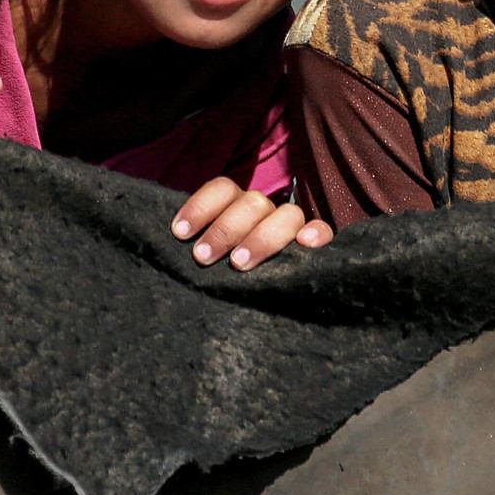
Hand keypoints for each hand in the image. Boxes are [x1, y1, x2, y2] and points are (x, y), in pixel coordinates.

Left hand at [170, 176, 332, 270]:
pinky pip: (323, 229)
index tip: (179, 233)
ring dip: (262, 238)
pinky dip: (316, 233)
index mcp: (236, 205)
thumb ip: (196, 244)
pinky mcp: (315, 243)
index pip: (223, 189)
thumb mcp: (204, 255)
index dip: (201, 206)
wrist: (255, 305)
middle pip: (252, 203)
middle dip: (225, 229)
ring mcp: (290, 225)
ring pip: (286, 214)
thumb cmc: (219, 273)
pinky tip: (306, 243)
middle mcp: (264, 211)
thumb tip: (171, 242)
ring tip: (239, 264)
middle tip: (203, 256)